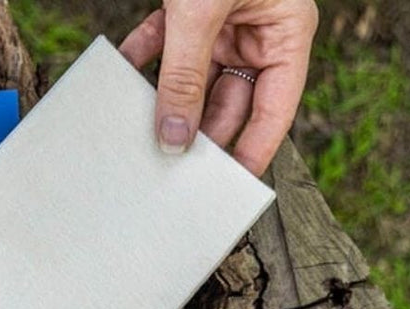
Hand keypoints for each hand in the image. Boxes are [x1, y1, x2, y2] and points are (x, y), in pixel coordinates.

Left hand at [120, 0, 318, 175]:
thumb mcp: (202, 10)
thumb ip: (185, 75)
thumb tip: (173, 137)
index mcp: (286, 33)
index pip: (273, 111)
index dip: (253, 152)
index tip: (229, 189)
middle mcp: (258, 31)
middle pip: (229, 101)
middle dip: (200, 131)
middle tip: (173, 167)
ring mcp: (224, 20)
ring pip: (194, 78)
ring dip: (166, 99)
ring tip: (141, 133)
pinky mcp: (190, 4)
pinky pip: (165, 43)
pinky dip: (142, 58)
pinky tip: (123, 80)